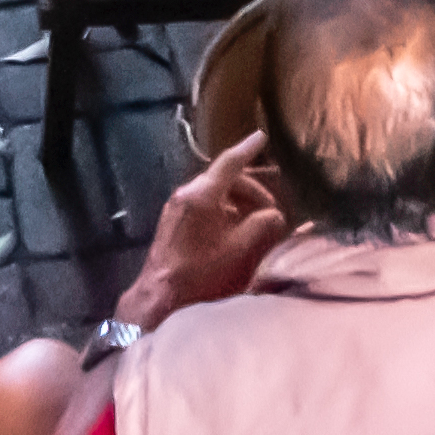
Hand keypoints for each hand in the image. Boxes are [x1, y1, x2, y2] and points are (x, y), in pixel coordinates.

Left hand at [116, 138, 288, 325]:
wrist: (159, 298)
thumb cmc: (200, 274)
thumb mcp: (240, 250)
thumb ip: (262, 226)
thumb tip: (275, 215)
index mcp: (202, 195)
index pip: (230, 163)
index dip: (248, 149)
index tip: (261, 137)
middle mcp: (186, 194)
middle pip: (224, 179)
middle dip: (251, 189)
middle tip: (271, 209)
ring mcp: (176, 209)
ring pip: (214, 193)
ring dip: (237, 202)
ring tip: (255, 223)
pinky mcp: (173, 223)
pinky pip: (203, 206)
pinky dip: (223, 211)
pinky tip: (233, 232)